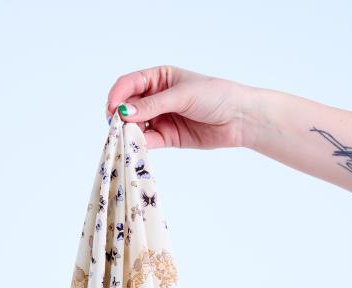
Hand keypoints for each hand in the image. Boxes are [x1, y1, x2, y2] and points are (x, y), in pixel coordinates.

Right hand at [105, 65, 262, 149]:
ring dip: (127, 132)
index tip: (112, 109)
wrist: (238, 118)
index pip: (130, 83)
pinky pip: (148, 140)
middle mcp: (157, 97)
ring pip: (135, 125)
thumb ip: (153, 104)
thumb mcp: (182, 95)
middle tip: (115, 126)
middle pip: (128, 105)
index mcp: (159, 77)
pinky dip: (139, 144)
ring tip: (125, 138)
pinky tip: (136, 146)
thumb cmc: (215, 96)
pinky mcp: (167, 137)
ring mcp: (161, 117)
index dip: (118, 95)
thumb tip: (124, 112)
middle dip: (119, 115)